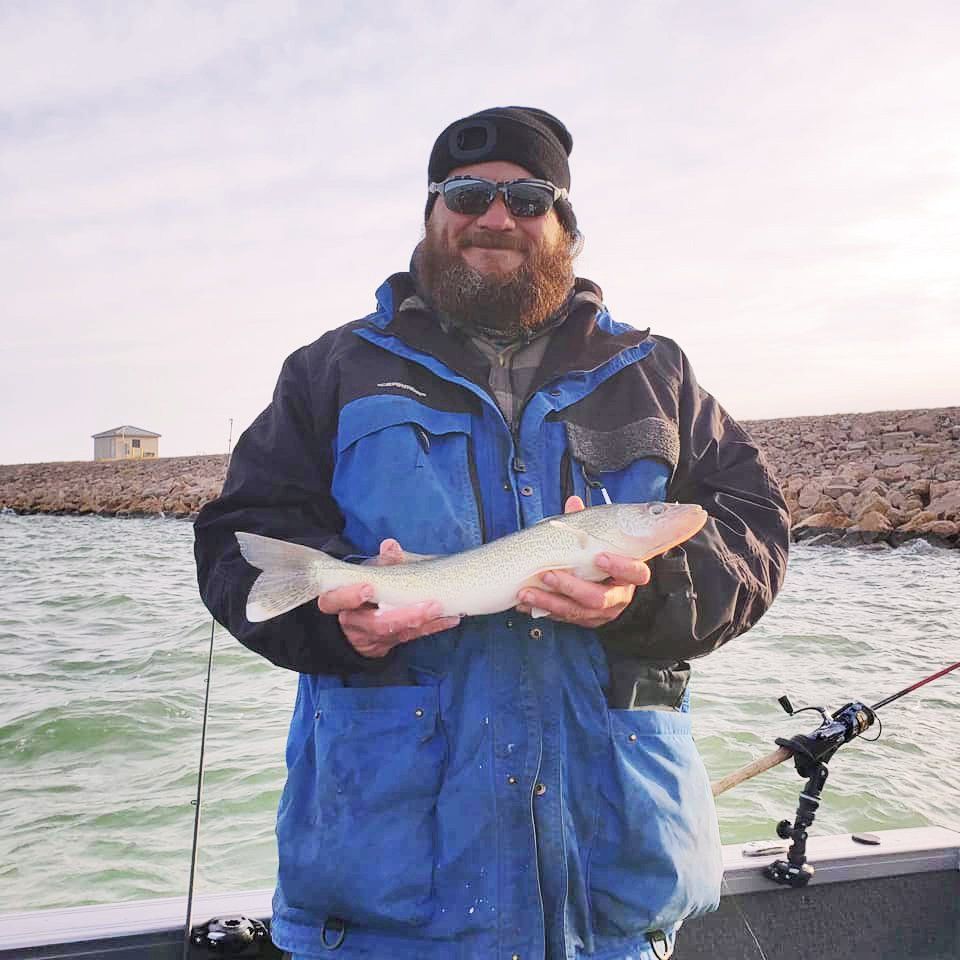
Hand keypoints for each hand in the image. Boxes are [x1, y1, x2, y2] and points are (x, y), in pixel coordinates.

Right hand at [317, 538, 459, 657]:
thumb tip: (390, 545)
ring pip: (397, 633)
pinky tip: (451, 618)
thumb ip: (378, 562)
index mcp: (338, 603)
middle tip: (427, 605)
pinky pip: (413, 636)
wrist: (356, 622)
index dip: (350, 596)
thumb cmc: (361, 589)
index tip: (367, 587)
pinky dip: (433, 626)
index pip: (336, 602)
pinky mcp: (391, 642)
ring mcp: (373, 637)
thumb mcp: (364, 574)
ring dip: (422, 621)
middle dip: (402, 615)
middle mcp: (355, 624)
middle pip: (376, 625)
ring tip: (440, 608)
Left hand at [515, 496, 651, 627]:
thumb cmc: (605, 559)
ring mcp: (601, 612)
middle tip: (549, 574)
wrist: (608, 587)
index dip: (620, 567)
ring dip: (549, 601)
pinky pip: (564, 618)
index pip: (635, 573)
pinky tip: (525, 602)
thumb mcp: (602, 542)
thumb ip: (588, 525)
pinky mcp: (585, 620)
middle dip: (571, 587)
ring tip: (527, 592)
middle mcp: (618, 597)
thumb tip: (573, 502)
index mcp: (629, 575)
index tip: (600, 557)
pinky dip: (542, 609)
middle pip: (598, 598)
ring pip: (577, 612)